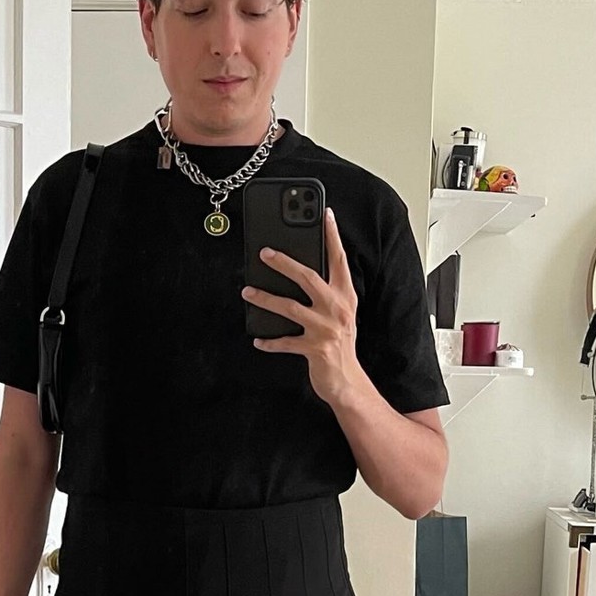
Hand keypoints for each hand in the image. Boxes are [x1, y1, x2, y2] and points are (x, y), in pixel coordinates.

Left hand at [241, 208, 363, 406]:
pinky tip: (258, 338)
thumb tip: (297, 270)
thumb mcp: (339, 313)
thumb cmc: (339, 343)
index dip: (332, 235)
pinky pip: (285, 342)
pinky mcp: (314, 349)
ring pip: (290, 307)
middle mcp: (337, 309)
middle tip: (264, 253)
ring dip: (265, 298)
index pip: (339, 259)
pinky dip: (269, 341)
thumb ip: (326, 292)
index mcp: (346, 296)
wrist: (347, 381)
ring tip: (248, 291)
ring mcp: (326, 329)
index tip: (325, 214)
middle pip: (308, 277)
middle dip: (284, 263)